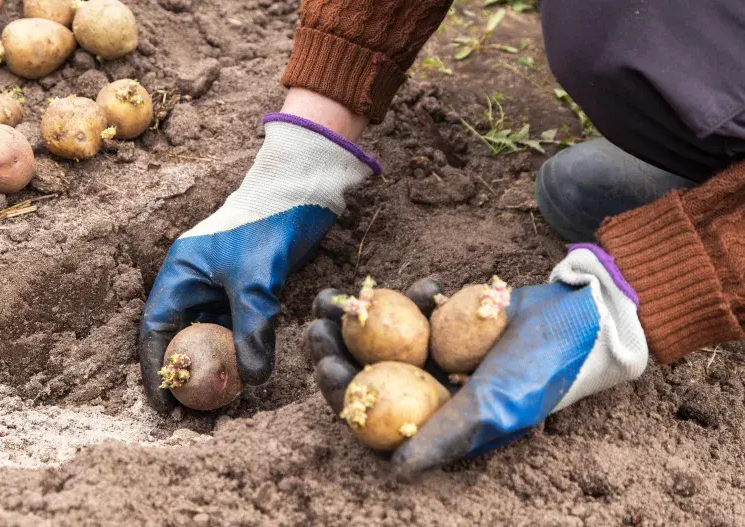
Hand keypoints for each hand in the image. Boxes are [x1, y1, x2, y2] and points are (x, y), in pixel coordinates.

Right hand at [139, 113, 379, 410]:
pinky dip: (236, 351)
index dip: (156, 368)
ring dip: (212, 366)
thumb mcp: (258, 281)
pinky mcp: (243, 288)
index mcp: (179, 273)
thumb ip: (253, 329)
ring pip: (207, 335)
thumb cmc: (269, 225)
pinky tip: (245, 375)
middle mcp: (192, 281)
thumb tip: (254, 380)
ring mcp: (218, 285)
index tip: (165, 403)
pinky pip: (232, 328)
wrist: (301, 191)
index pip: (156, 330)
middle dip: (184, 375)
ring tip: (218, 403)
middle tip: (192, 413)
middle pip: (179, 336)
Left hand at [306, 244, 647, 474]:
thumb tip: (396, 470)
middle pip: (366, 374)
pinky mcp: (441, 324)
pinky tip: (404, 285)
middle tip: (315, 324)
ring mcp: (432, 356)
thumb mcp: (494, 406)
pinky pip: (406, 312)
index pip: (376, 416)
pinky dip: (398, 297)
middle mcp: (428, 391)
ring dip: (353, 321)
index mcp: (435, 421)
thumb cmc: (541, 370)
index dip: (343, 394)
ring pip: (377, 341)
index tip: (326, 366)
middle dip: (336, 350)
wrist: (577, 317)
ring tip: (330, 298)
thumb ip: (445, 436)